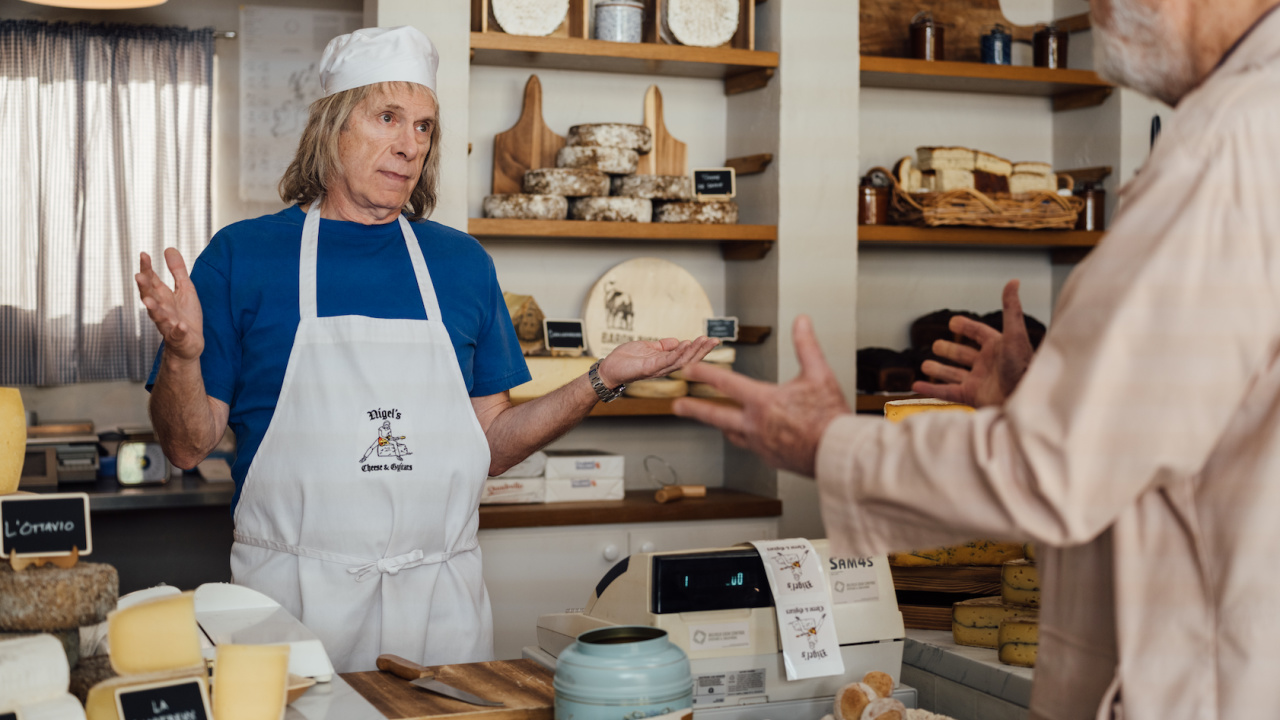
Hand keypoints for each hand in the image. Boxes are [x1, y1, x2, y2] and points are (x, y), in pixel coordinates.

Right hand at [135, 248, 203, 361]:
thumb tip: (169, 248)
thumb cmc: (185, 315)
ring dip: (153, 309)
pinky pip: (177, 334)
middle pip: (149, 297)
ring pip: (158, 316)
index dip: (147, 268)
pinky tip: (181, 325)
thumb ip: (177, 270)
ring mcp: (168, 324)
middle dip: (144, 288)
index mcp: (162, 297)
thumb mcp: (185, 288)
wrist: (189, 344)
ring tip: (148, 302)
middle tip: (138, 276)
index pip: (151, 280)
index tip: (143, 254)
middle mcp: (161, 309)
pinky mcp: (179, 337)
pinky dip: (178, 330)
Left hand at [597, 336, 719, 387]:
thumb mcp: (647, 347)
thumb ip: (662, 345)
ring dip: (694, 351)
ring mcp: (657, 369)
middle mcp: (664, 367)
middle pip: (689, 360)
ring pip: (681, 361)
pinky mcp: (649, 368)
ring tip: (704, 341)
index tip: (711, 339)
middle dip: (703, 350)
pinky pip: (666, 361)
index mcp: (665, 362)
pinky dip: (677, 353)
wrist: (608, 368)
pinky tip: (685, 345)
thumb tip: (677, 340)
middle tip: (715, 340)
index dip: (700, 348)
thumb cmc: (625, 359)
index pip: (686, 356)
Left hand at [671, 316, 849, 476]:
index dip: (704, 373)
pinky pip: (752, 447)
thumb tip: (802, 322)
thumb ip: (806, 346)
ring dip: (721, 425)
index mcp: (763, 401)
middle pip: (715, 415)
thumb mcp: (819, 374)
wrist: (837, 453)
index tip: (688, 369)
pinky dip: (748, 438)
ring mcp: (760, 444)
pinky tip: (753, 436)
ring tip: (717, 422)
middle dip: (693, 409)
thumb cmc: (829, 416)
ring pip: (732, 434)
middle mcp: (755, 425)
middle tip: (677, 407)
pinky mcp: (770, 458)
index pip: (726, 383)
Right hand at [912, 279, 1033, 407]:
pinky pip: (946, 392)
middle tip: (936, 345)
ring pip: (953, 374)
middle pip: (963, 354)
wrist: (1024, 398)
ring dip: (939, 370)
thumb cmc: (1023, 367)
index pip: (979, 333)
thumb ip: (1011, 309)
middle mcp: (987, 364)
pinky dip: (931, 389)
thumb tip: (1014, 281)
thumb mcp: (1015, 334)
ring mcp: (978, 381)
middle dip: (949, 350)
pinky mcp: (971, 397)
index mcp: (997, 347)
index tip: (953, 322)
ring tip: (925, 365)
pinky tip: (918, 385)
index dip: (966, 327)